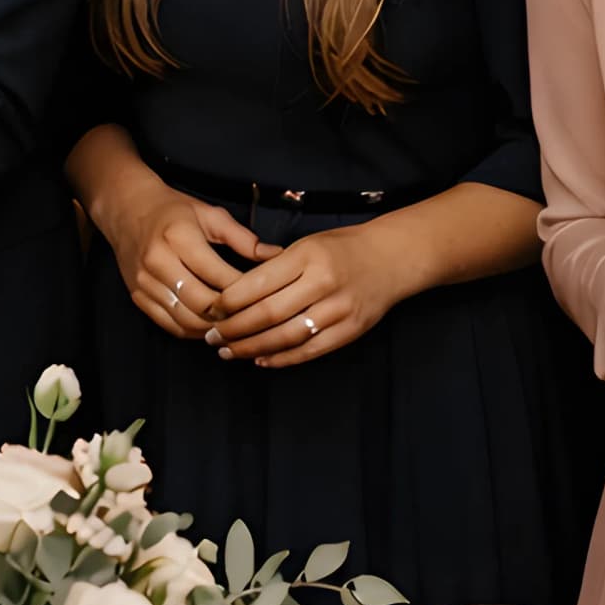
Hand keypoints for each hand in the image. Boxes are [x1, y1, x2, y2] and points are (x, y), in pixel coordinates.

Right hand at [96, 186, 266, 341]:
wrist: (126, 210)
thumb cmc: (174, 210)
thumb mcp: (210, 214)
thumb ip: (243, 238)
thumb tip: (277, 256)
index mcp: (179, 237)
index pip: (219, 276)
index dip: (245, 291)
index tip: (265, 296)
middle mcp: (158, 261)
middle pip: (202, 303)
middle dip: (230, 314)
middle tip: (252, 317)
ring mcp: (144, 282)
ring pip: (185, 319)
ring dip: (213, 327)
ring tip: (234, 326)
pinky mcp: (137, 296)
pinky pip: (169, 324)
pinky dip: (193, 331)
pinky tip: (210, 326)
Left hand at [202, 218, 410, 367]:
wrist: (392, 258)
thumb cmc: (342, 248)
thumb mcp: (307, 244)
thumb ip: (274, 266)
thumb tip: (233, 291)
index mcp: (308, 255)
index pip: (258, 283)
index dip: (230, 301)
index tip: (211, 309)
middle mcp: (323, 282)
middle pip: (268, 313)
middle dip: (234, 329)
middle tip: (212, 337)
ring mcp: (339, 309)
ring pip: (286, 336)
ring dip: (252, 348)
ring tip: (229, 352)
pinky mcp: (351, 330)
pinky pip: (310, 350)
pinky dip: (283, 358)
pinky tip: (261, 360)